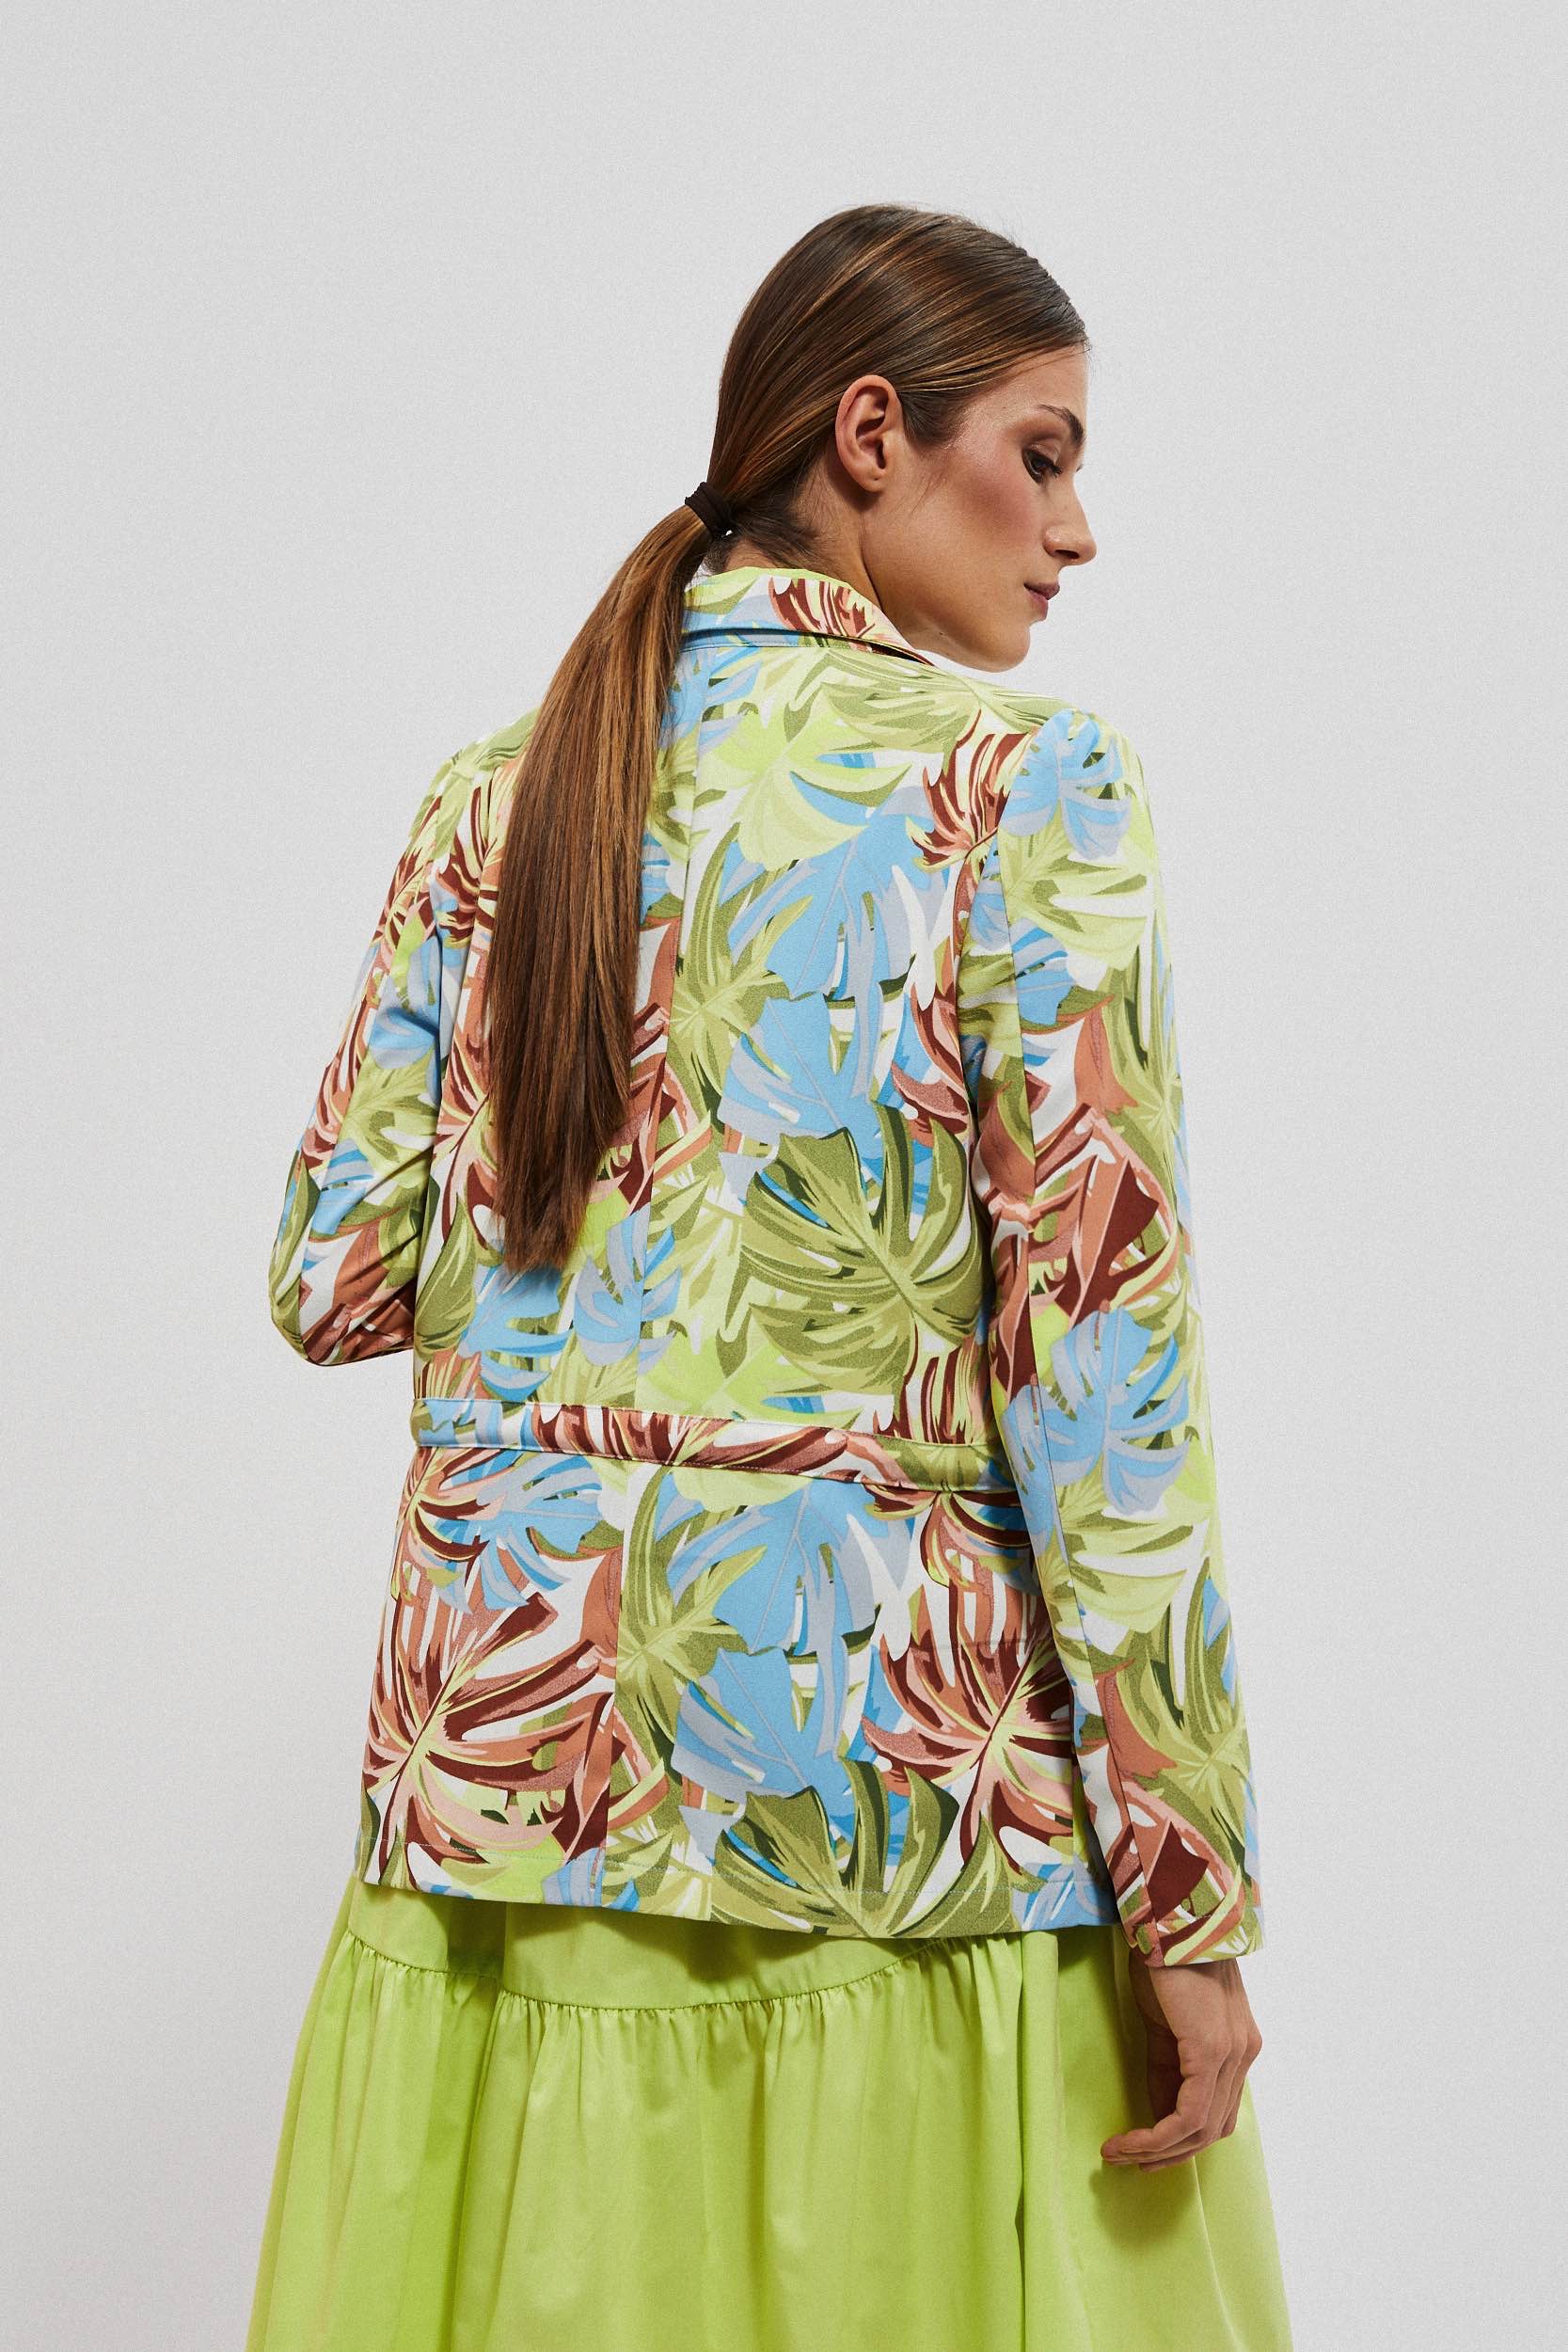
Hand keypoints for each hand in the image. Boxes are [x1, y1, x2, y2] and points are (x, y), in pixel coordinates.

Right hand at [1101, 1950, 1262, 2169]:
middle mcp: (1244, 2053)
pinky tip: (1129, 2141)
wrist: (1170, 1913)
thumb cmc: (1164, 1956)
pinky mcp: (1211, 2051)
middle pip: (1213, 2128)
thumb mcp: (1166, 2020)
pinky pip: (1188, 2114)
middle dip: (1170, 2153)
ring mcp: (1233, 2053)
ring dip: (1158, 2150)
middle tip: (1130, 2162)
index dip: (1183, 2140)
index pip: (1217, 2110)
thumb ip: (1168, 2064)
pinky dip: (1157, 2136)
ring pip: (1201, 2129)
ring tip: (1119, 2154)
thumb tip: (1158, 2111)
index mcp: (1239, 2044)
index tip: (1145, 2151)